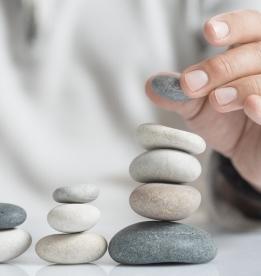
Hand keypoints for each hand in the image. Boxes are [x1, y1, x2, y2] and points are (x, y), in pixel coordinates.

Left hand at [146, 10, 260, 191]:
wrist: (247, 154)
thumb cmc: (227, 122)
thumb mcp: (197, 106)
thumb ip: (178, 95)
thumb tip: (152, 85)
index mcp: (250, 53)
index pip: (250, 25)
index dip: (233, 26)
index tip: (208, 32)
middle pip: (256, 51)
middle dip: (221, 66)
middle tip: (192, 84)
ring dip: (241, 86)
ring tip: (216, 100)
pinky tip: (252, 106)